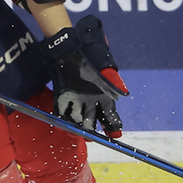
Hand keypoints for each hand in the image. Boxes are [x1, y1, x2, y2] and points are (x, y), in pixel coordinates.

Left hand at [43, 15, 128, 137]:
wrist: (70, 45)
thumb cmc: (90, 55)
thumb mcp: (104, 67)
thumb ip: (112, 81)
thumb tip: (123, 95)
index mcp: (104, 96)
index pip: (110, 117)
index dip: (112, 127)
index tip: (113, 136)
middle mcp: (90, 100)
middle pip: (92, 121)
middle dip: (90, 130)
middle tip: (89, 137)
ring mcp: (76, 99)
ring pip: (76, 118)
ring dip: (75, 126)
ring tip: (74, 132)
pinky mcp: (62, 95)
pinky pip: (61, 109)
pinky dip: (60, 117)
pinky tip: (60, 123)